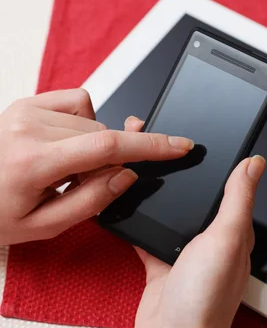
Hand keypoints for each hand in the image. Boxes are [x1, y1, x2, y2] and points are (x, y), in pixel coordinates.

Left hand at [0, 89, 192, 245]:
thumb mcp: (43, 226)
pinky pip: (79, 102)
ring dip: (92, 144)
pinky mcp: (27, 101)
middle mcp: (29, 128)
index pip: (107, 147)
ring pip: (94, 121)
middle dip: (108, 161)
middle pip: (103, 136)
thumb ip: (91, 201)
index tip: (178, 145)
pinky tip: (65, 142)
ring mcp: (26, 110)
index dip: (150, 146)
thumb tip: (126, 175)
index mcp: (33, 163)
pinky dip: (83, 122)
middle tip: (81, 182)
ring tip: (62, 166)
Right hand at [132, 155, 264, 327]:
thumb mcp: (225, 240)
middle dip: (193, 179)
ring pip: (176, 217)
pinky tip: (130, 209)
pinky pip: (151, 238)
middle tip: (175, 153)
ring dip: (168, 200)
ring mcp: (186, 257)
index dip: (228, 168)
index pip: (235, 192)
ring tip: (154, 174)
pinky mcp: (161, 268)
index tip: (216, 143)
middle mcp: (213, 245)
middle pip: (203, 202)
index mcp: (235, 235)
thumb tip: (256, 164)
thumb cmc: (204, 303)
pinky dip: (142, 224)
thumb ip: (238, 201)